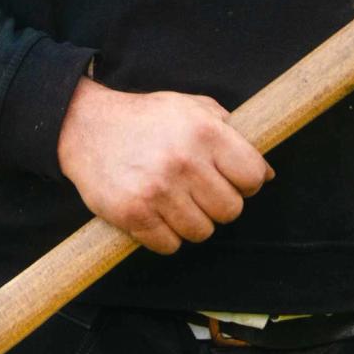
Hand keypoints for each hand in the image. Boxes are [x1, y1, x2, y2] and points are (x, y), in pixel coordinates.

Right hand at [55, 74, 274, 253]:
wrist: (85, 126)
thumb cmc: (146, 118)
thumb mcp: (191, 107)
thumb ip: (231, 132)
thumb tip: (267, 174)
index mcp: (205, 131)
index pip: (253, 176)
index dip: (247, 183)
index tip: (233, 181)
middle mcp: (184, 161)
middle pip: (231, 211)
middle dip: (219, 205)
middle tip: (200, 192)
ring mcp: (158, 190)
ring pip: (202, 232)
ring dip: (193, 223)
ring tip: (177, 202)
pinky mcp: (133, 213)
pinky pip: (169, 246)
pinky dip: (165, 236)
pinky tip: (156, 214)